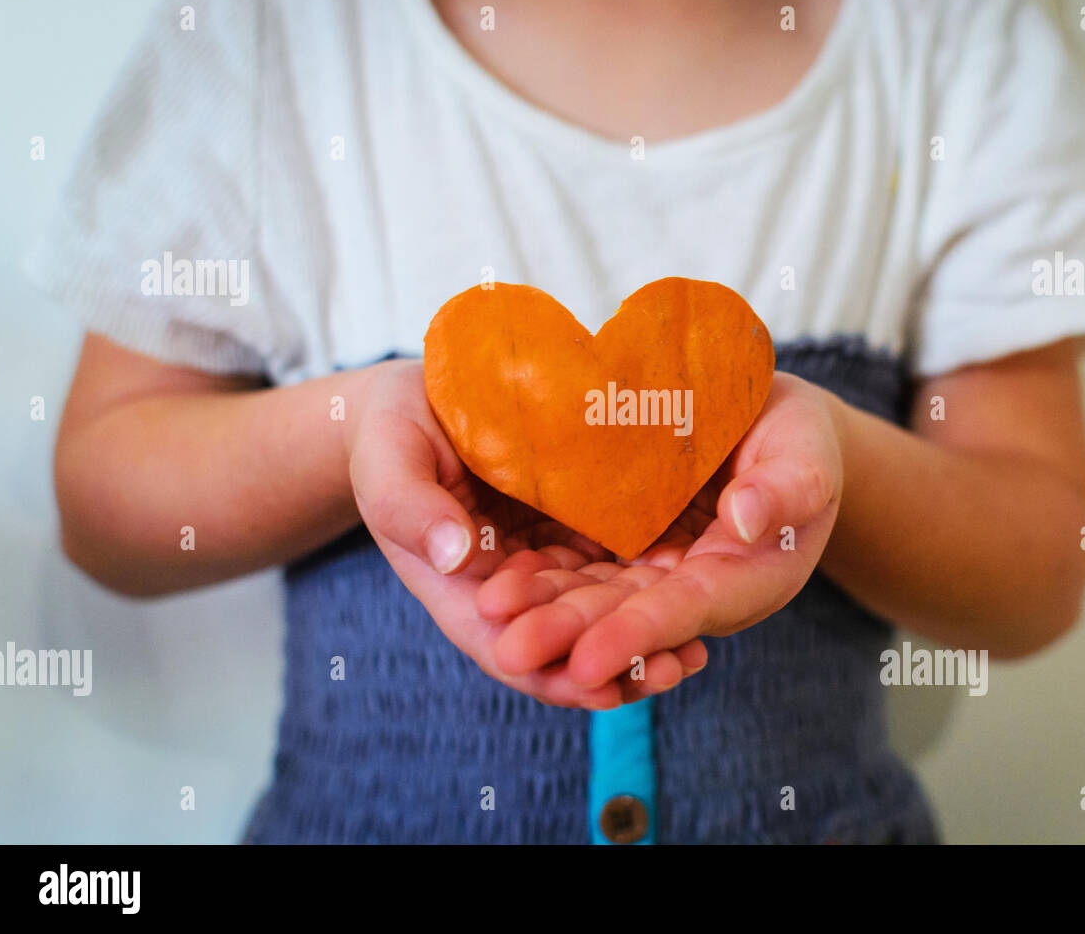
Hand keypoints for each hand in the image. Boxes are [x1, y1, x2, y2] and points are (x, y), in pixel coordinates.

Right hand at [345, 359, 706, 708]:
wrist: (420, 398)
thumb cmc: (394, 430)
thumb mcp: (390, 458)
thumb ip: (410, 507)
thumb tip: (455, 556)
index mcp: (458, 587)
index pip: (507, 647)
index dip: (553, 673)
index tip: (602, 686)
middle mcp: (508, 589)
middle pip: (565, 641)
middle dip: (616, 664)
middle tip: (674, 668)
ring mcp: (545, 563)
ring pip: (597, 612)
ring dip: (641, 636)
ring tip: (694, 648)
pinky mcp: (575, 529)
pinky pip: (615, 565)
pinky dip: (648, 585)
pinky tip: (692, 587)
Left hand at [479, 372, 842, 698]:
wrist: (770, 423)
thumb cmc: (799, 436)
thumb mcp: (809, 449)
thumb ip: (791, 485)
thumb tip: (746, 519)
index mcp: (749, 576)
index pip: (689, 609)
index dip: (638, 633)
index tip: (586, 659)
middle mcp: (696, 587)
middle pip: (629, 615)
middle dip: (570, 635)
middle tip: (510, 649)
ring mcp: (657, 571)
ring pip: (595, 595)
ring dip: (544, 611)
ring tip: (488, 613)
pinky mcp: (626, 545)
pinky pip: (580, 566)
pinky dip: (541, 576)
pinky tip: (494, 581)